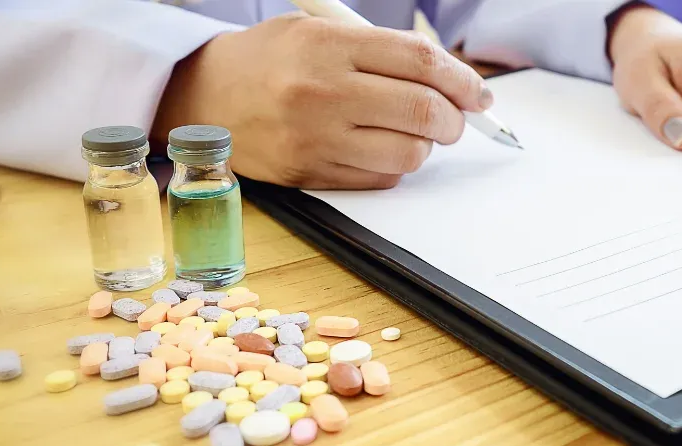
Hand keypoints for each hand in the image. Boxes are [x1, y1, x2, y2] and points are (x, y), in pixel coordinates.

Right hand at [151, 13, 492, 188]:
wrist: (204, 97)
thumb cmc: (268, 60)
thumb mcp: (317, 30)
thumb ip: (380, 50)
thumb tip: (446, 80)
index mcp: (328, 46)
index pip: (420, 62)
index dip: (462, 79)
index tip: (478, 92)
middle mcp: (322, 92)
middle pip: (422, 110)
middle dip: (454, 119)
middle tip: (456, 119)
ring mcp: (314, 138)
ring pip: (406, 153)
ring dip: (427, 147)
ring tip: (417, 135)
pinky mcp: (308, 174)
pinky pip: (378, 179)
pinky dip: (396, 167)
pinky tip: (384, 150)